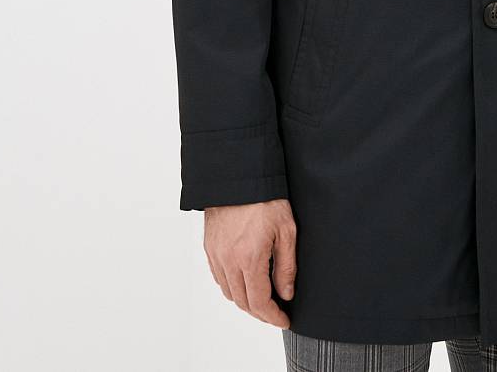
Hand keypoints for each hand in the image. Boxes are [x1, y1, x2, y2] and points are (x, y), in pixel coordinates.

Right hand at [203, 199, 297, 327]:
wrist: (238, 176)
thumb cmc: (265, 198)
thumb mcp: (286, 230)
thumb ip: (286, 266)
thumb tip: (286, 293)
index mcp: (249, 258)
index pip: (259, 302)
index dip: (272, 316)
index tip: (284, 319)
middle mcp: (228, 261)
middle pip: (243, 302)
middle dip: (261, 312)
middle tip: (276, 312)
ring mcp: (216, 255)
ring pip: (229, 292)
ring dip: (246, 301)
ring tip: (263, 299)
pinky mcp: (210, 247)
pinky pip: (219, 277)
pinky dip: (232, 286)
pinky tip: (244, 281)